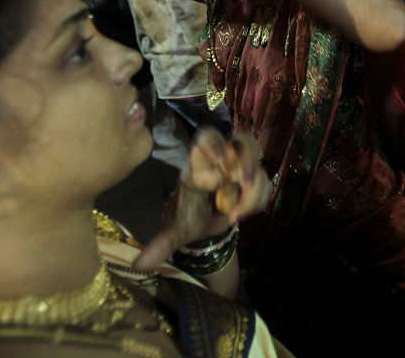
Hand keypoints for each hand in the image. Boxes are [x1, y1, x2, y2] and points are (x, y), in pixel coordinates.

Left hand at [133, 128, 269, 270]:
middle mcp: (222, 161)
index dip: (214, 145)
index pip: (206, 140)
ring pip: (258, 167)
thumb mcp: (174, 233)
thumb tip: (139, 265)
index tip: (221, 163)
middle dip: (248, 160)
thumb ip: (160, 245)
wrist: (203, 223)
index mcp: (197, 166)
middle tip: (245, 182)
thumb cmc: (187, 220)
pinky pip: (265, 184)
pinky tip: (242, 214)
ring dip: (253, 191)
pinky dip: (258, 200)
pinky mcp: (254, 180)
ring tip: (236, 216)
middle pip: (243, 141)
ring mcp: (241, 169)